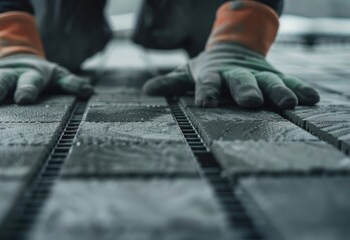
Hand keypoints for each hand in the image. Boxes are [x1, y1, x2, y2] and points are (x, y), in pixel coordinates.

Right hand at [0, 54, 93, 105]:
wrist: (20, 57)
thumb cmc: (42, 74)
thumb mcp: (58, 76)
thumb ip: (72, 84)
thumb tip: (90, 91)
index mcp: (32, 75)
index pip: (31, 83)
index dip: (28, 90)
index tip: (24, 100)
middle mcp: (10, 75)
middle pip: (2, 81)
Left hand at [143, 43, 319, 108]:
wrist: (233, 49)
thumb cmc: (207, 68)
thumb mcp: (188, 73)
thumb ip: (170, 83)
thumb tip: (147, 91)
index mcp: (213, 74)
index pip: (208, 82)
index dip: (207, 91)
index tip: (205, 102)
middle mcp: (236, 74)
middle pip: (241, 82)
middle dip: (246, 91)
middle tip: (250, 101)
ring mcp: (257, 74)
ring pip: (268, 82)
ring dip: (278, 92)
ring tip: (289, 103)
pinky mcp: (274, 76)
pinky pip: (289, 81)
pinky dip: (300, 88)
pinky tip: (312, 98)